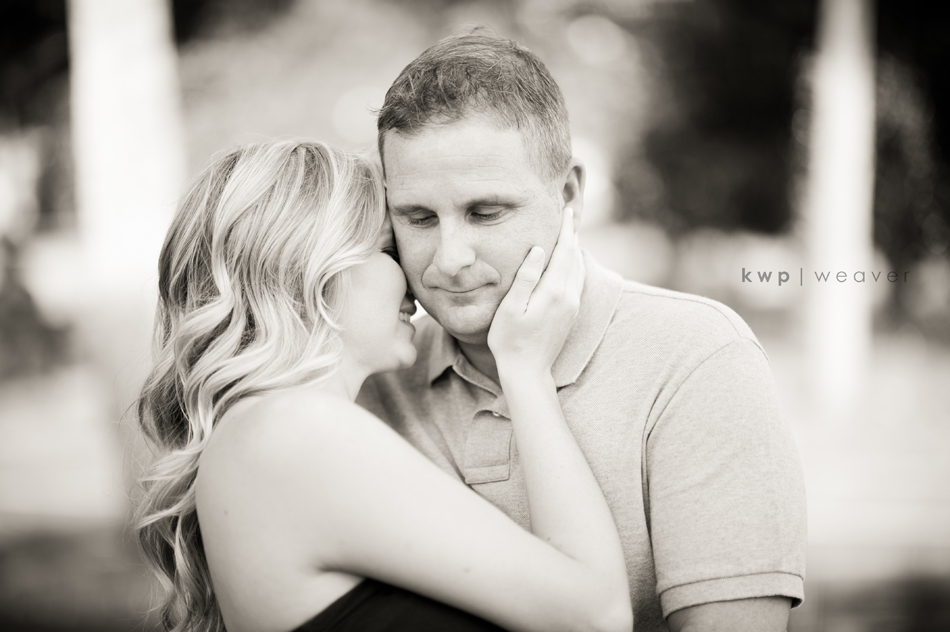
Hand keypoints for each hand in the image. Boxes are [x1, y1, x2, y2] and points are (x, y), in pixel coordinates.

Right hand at [488, 208, 584, 377]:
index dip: (564, 230)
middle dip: (571, 235)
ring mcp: (572, 306)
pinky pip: (578, 281)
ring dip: (575, 249)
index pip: (563, 252)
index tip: (565, 211)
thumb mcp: (510, 308)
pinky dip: (576, 265)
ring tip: (570, 233)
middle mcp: (569, 297)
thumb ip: (526, 278)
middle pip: (574, 257)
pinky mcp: (571, 314)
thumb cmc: (510, 340)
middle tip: (569, 214)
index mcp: (553, 292)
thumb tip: (539, 250)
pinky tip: (571, 262)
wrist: (528, 371)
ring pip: (578, 269)